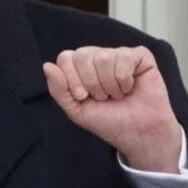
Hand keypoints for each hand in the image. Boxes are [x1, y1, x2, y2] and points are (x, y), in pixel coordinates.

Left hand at [42, 46, 180, 173]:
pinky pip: (124, 57)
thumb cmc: (108, 121)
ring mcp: (118, 54)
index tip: (84, 97)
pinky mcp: (140, 56)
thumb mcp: (76, 110)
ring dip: (109, 85)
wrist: (137, 133)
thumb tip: (47, 65)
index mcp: (80, 67)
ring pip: (103, 57)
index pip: (66, 58)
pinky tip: (130, 88)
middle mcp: (98, 56)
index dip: (73, 80)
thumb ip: (58, 89)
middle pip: (82, 55)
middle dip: (91, 83)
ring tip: (117, 95)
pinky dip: (124, 79)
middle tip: (103, 97)